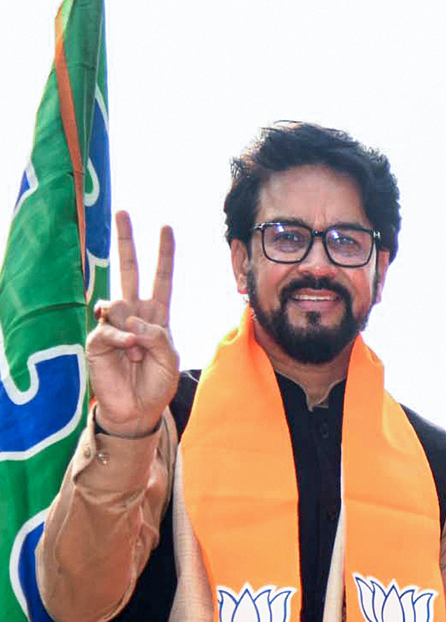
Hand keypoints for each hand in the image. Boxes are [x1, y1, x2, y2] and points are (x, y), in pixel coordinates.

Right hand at [87, 212, 177, 436]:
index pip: (161, 279)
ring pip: (118, 303)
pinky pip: (110, 328)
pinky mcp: (98, 339)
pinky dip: (122, 338)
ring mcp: (114, 324)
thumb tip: (133, 319)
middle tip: (124, 212)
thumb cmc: (156, 383)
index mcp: (156, 315)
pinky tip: (129, 350)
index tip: (166, 229)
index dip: (164, 255)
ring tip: (138, 354)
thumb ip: (159, 336)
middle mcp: (134, 314)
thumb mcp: (171, 358)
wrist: (137, 409)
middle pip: (129, 271)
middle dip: (127, 243)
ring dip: (134, 330)